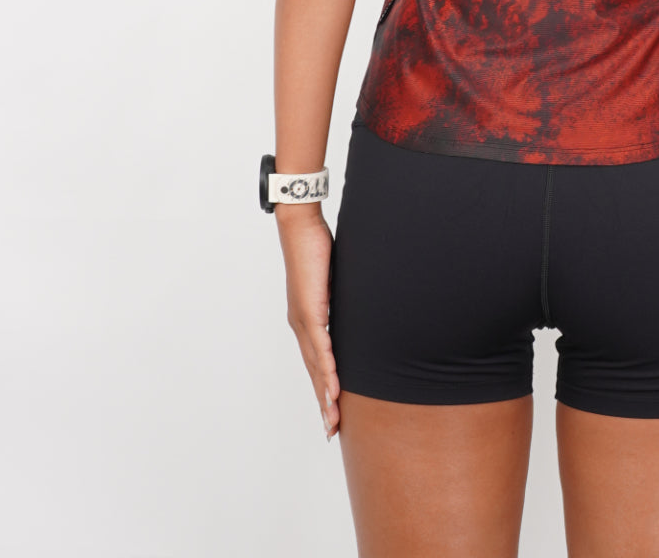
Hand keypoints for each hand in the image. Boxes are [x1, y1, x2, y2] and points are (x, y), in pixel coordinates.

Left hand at [276, 208, 339, 440]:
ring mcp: (302, 320)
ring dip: (326, 394)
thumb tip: (358, 309)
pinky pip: (321, 346)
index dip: (324, 388)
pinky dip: (328, 369)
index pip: (316, 362)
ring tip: (333, 419)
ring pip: (317, 366)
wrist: (300, 227)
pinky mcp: (309, 310)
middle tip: (331, 430)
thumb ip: (341, 298)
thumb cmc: (317, 248)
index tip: (332, 411)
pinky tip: (334, 387)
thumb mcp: (335, 280)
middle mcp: (300, 325)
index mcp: (305, 319)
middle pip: (314, 372)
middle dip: (324, 403)